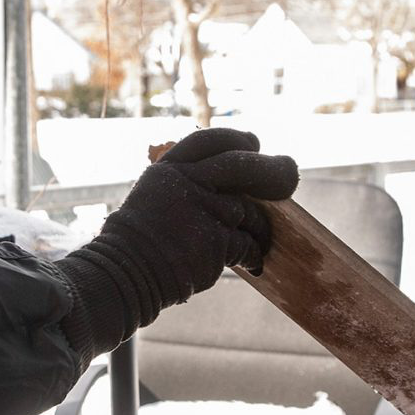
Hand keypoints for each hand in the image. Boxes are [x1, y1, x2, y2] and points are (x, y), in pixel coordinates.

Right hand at [55, 128, 300, 355]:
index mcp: (168, 169)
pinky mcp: (215, 241)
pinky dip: (255, 253)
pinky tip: (254, 262)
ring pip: (249, 210)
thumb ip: (185, 186)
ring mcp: (202, 210)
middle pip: (241, 165)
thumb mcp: (154, 199)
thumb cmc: (138, 245)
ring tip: (263, 237)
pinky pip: (248, 242)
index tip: (253, 142)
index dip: (235, 139)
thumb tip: (230, 187)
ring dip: (261, 226)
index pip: (208, 140)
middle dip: (272, 169)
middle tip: (290, 173)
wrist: (124, 275)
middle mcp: (186, 183)